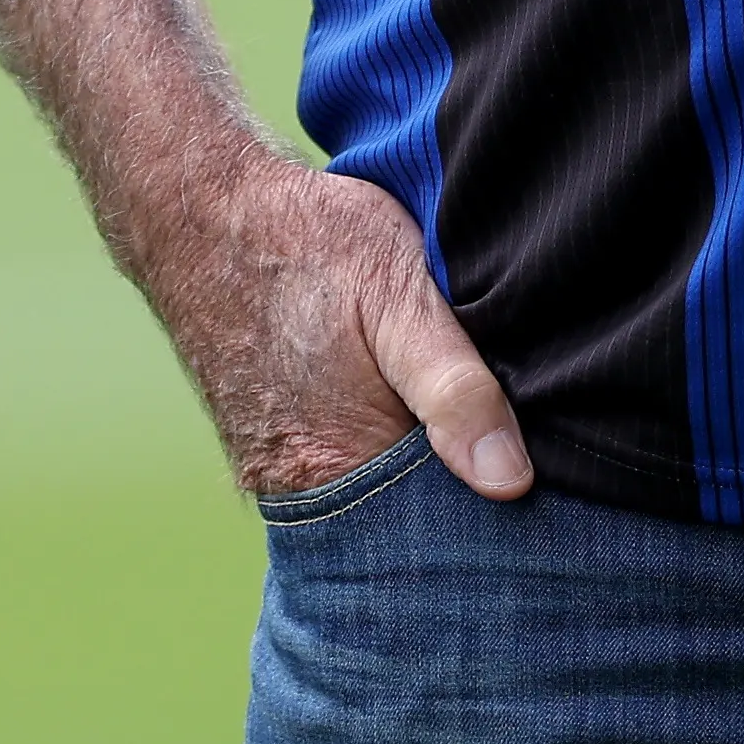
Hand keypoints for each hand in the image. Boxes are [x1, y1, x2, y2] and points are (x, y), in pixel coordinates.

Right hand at [130, 135, 533, 502]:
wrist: (204, 211)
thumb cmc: (310, 241)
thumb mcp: (399, 293)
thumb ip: (454, 387)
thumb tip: (510, 482)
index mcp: (334, 467)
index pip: (437, 533)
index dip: (493, 506)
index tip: (540, 473)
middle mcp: (297, 489)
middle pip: (404, 523)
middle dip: (458, 493)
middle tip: (509, 433)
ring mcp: (274, 468)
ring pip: (375, 493)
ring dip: (421, 465)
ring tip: (462, 411)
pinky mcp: (268, 440)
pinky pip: (342, 466)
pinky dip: (382, 445)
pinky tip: (407, 401)